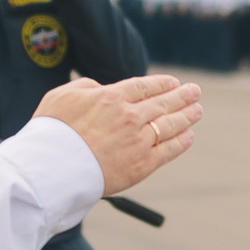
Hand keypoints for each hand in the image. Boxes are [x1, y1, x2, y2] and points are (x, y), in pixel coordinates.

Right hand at [33, 74, 203, 195]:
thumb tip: (100, 87)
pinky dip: (181, 142)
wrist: (53, 168)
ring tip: (197, 110)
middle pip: (163, 103)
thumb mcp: (63, 95)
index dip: (162, 84)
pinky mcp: (142, 165)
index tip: (174, 82)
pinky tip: (189, 135)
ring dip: (187, 116)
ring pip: (170, 125)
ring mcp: (139, 141)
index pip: (145, 86)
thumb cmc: (52, 131)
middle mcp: (130, 117)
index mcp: (112, 97)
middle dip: (182, 96)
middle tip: (195, 91)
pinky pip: (168, 151)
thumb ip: (86, 86)